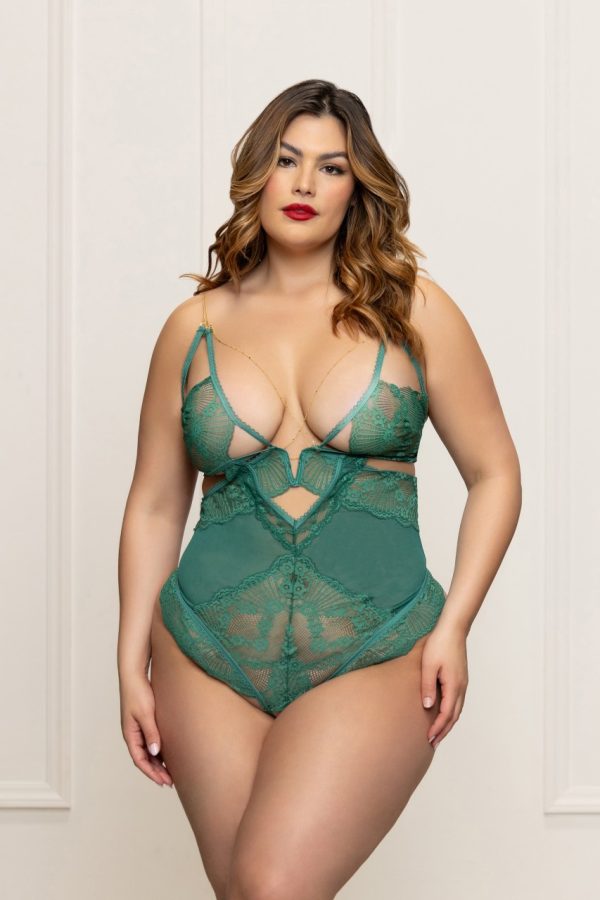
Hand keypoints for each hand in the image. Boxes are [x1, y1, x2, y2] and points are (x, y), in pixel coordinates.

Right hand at [119, 671, 173, 786]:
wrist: (134, 674)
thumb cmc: (138, 692)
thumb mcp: (146, 713)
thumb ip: (151, 732)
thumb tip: (155, 753)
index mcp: (130, 734)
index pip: (140, 760)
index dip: (151, 772)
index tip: (163, 782)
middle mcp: (132, 734)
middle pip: (144, 758)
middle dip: (156, 771)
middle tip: (170, 782)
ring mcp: (137, 728)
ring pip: (147, 751)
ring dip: (157, 763)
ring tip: (170, 772)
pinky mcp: (143, 721)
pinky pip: (150, 741)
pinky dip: (158, 750)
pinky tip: (168, 754)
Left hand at [420, 622, 468, 749]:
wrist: (453, 629)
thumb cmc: (439, 645)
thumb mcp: (428, 665)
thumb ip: (427, 686)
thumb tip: (428, 707)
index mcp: (454, 686)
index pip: (447, 714)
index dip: (438, 728)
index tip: (428, 739)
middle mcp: (461, 687)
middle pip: (454, 716)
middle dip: (443, 730)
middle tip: (432, 743)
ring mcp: (462, 683)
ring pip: (457, 709)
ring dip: (448, 723)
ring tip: (437, 733)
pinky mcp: (460, 678)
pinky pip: (457, 701)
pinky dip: (451, 712)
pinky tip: (443, 713)